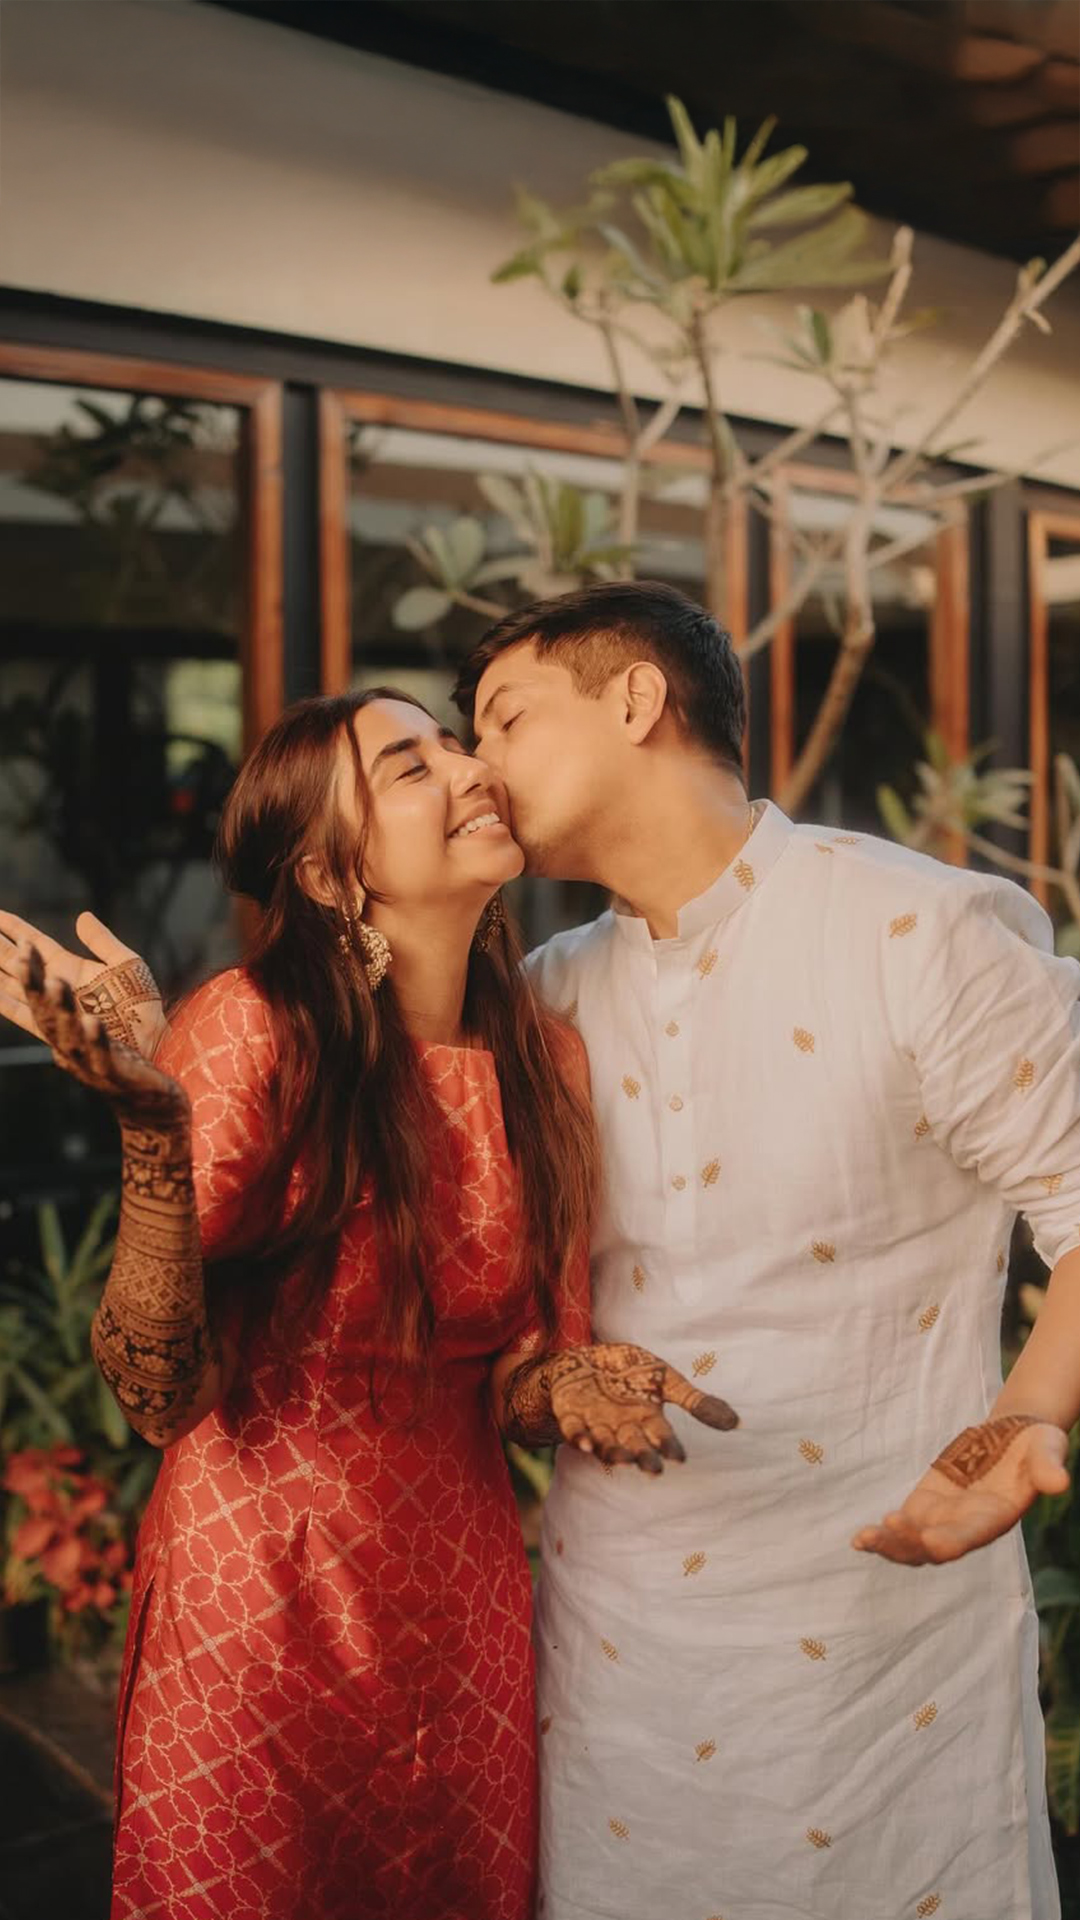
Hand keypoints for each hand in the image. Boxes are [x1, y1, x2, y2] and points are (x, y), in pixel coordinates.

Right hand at [0, 911, 164, 1056]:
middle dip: (5, 958)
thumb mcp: (125, 965)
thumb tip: (82, 916)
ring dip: (36, 985)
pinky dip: (87, 1031)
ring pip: (46, 1007)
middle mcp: (60, 1001)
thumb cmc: (141, 1006)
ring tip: (25, 961)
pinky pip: (91, 1041)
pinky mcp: (98, 1052)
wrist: (157, 1046)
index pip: (33, 951)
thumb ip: (103, 943)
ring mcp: (73, 1027)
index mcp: (66, 976)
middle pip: (24, 977)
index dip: (14, 932)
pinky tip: (87, 1018)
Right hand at [19, 944, 186, 1131]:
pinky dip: (95, 1038)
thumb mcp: (125, 973)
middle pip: (42, 1006)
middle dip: (30, 981)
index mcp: (67, 1010)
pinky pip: (102, 1052)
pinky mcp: (115, 1069)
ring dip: (59, 1006)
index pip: (35, 985)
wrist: (158, 1078)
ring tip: (55, 981)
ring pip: (67, 1029)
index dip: (22, 964)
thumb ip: (103, 946)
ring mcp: (88, 1053)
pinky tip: (91, 1022)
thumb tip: (82, 916)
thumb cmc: (140, 1023)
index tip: (1, 933)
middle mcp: (69, 1033)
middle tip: (22, 954)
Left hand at [549, 1342, 737, 1474]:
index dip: (669, 1446)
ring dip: (613, 1453)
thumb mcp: (665, 1379)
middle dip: (644, 1458)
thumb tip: (737, 1423)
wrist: (586, 1356)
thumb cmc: (629, 1370)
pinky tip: (583, 1442)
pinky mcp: (570, 1414)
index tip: (679, 1457)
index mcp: (647, 1419)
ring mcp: (596, 1422)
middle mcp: (622, 1427)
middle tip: (653, 1469)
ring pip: (606, 1444)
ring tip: (623, 1459)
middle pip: (635, 1446)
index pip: (662, 1436)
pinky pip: (573, 1430)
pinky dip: (578, 1437)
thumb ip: (695, 1401)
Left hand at [851, 1414, 1069, 1566]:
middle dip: (910, 1545)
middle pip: (935, 1548)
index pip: (972, 1535)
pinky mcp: (927, 1505)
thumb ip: (1048, 1467)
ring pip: (913, 1544)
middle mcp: (968, 1526)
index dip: (953, 1539)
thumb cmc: (1036, 1444)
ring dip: (890, 1544)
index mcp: (996, 1516)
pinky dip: (882, 1535)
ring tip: (864, 1539)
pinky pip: (902, 1527)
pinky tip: (860, 1540)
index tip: (932, 1540)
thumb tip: (1059, 1483)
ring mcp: (944, 1518)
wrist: (1015, 1437)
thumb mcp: (1048, 1448)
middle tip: (886, 1533)